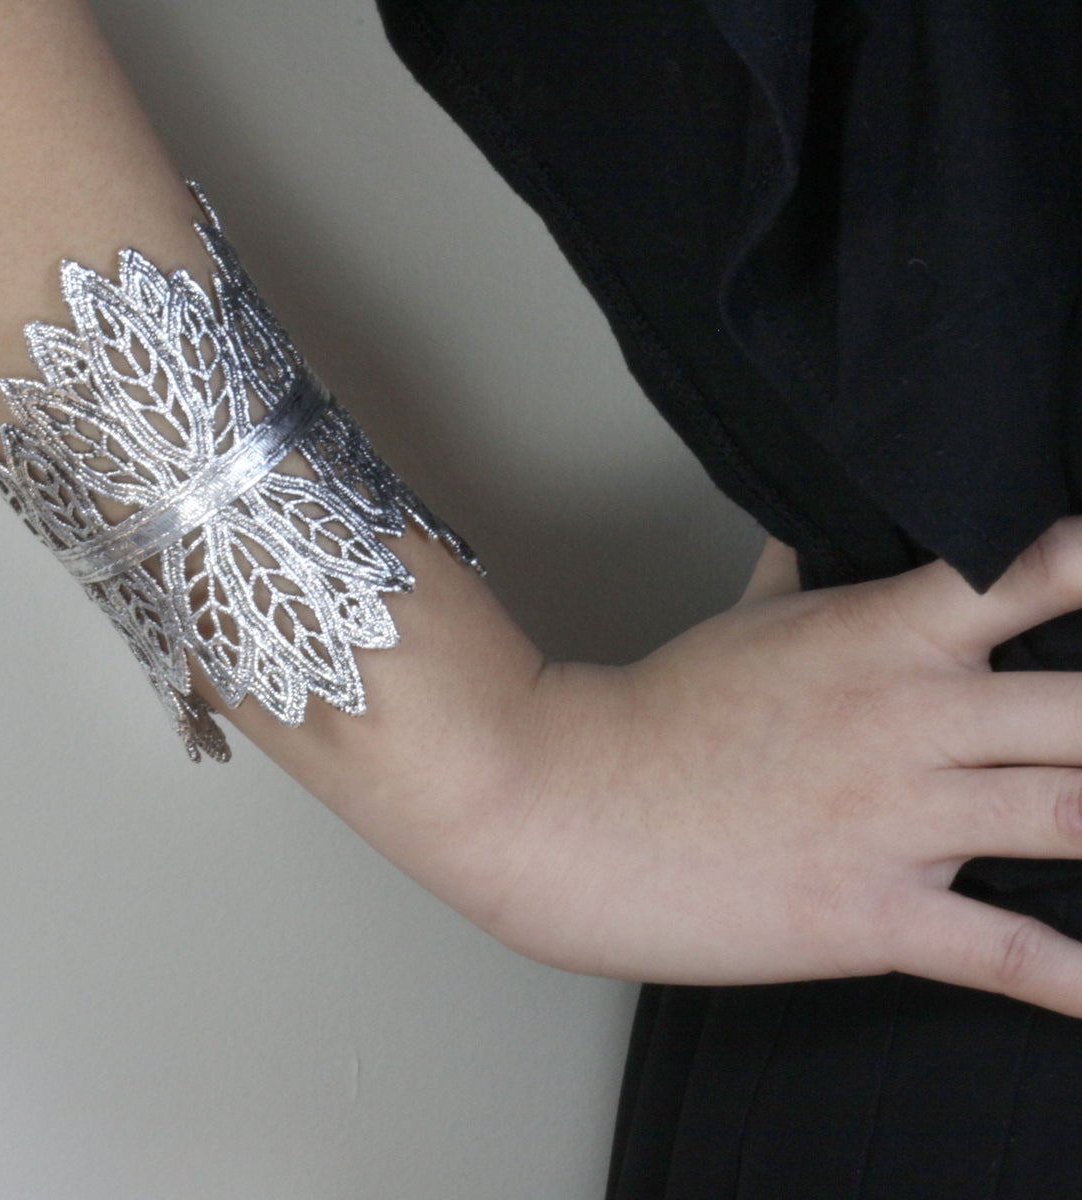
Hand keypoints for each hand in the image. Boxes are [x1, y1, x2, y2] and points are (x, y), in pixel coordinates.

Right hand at [482, 517, 1081, 1016]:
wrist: (570, 803)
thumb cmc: (658, 713)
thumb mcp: (745, 624)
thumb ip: (806, 571)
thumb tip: (824, 530)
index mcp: (882, 637)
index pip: (1029, 575)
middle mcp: (908, 719)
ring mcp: (894, 820)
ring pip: (1071, 817)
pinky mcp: (870, 915)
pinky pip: (1005, 953)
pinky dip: (1076, 979)